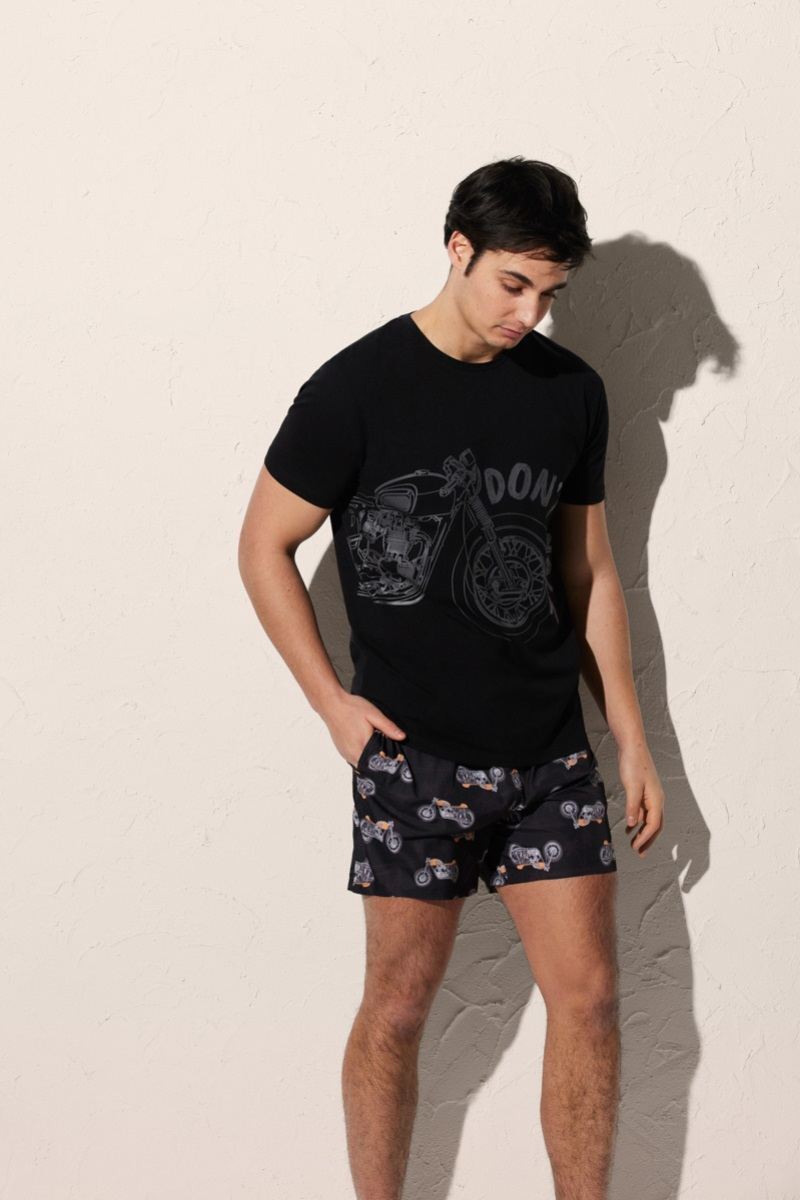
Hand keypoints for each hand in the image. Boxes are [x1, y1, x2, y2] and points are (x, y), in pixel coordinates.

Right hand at [320, 694, 406, 768]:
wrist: (331, 704)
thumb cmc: (351, 708)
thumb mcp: (374, 714)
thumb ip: (388, 727)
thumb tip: (402, 737)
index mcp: (361, 747)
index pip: (377, 764)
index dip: (387, 764)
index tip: (395, 762)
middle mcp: (351, 754)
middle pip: (369, 767)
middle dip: (379, 763)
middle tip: (389, 756)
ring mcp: (345, 754)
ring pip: (361, 765)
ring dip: (370, 760)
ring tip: (379, 751)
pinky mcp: (342, 751)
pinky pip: (355, 760)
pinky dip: (362, 756)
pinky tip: (367, 747)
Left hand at [618, 741, 664, 856]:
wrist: (633, 746)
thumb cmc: (634, 764)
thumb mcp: (631, 786)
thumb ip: (632, 806)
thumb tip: (632, 825)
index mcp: (656, 799)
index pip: (653, 825)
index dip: (645, 838)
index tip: (636, 848)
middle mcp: (657, 799)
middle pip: (655, 825)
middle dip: (648, 840)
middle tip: (640, 854)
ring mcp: (651, 796)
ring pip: (649, 819)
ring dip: (643, 833)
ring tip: (635, 845)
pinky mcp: (644, 792)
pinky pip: (643, 812)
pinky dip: (637, 821)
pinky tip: (629, 828)